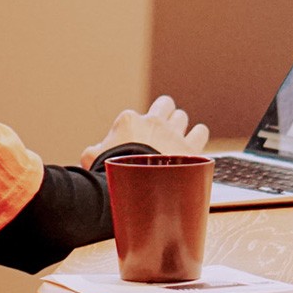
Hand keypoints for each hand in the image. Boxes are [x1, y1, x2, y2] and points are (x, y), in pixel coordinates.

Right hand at [80, 94, 209, 167]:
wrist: (135, 187)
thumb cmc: (110, 172)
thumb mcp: (91, 159)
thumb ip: (93, 152)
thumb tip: (91, 154)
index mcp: (129, 120)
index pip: (134, 117)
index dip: (134, 130)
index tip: (132, 145)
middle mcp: (153, 122)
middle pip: (165, 105)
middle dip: (164, 113)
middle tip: (160, 129)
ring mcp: (173, 133)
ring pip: (182, 117)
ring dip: (179, 125)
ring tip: (175, 139)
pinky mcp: (190, 148)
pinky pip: (200, 132)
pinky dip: (197, 136)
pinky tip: (193, 144)